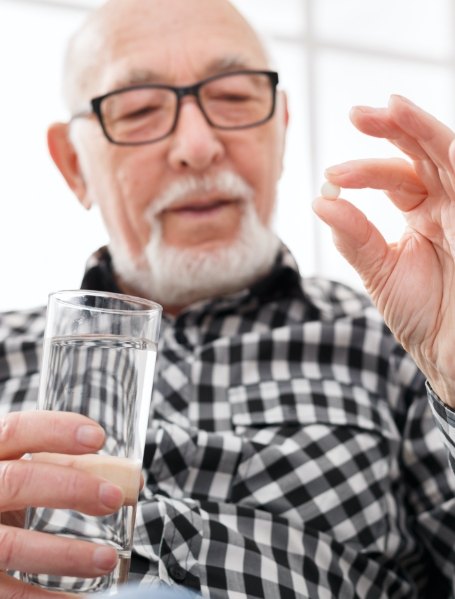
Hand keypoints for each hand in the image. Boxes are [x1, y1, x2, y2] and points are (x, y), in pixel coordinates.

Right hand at [0, 411, 123, 597]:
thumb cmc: (3, 500)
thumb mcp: (19, 478)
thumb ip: (65, 469)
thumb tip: (130, 479)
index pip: (15, 431)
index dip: (55, 430)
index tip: (99, 437)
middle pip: (16, 481)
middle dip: (70, 487)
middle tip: (114, 498)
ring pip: (12, 545)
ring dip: (65, 554)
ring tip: (107, 558)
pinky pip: (8, 594)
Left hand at [313, 95, 454, 406]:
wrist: (450, 354)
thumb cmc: (422, 316)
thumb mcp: (380, 273)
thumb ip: (354, 237)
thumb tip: (321, 201)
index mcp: (423, 215)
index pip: (397, 176)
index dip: (366, 171)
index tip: (331, 178)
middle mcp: (448, 206)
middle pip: (424, 153)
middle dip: (393, 130)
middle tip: (357, 115)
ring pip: (449, 156)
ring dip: (421, 130)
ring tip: (391, 109)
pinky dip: (448, 152)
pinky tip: (434, 139)